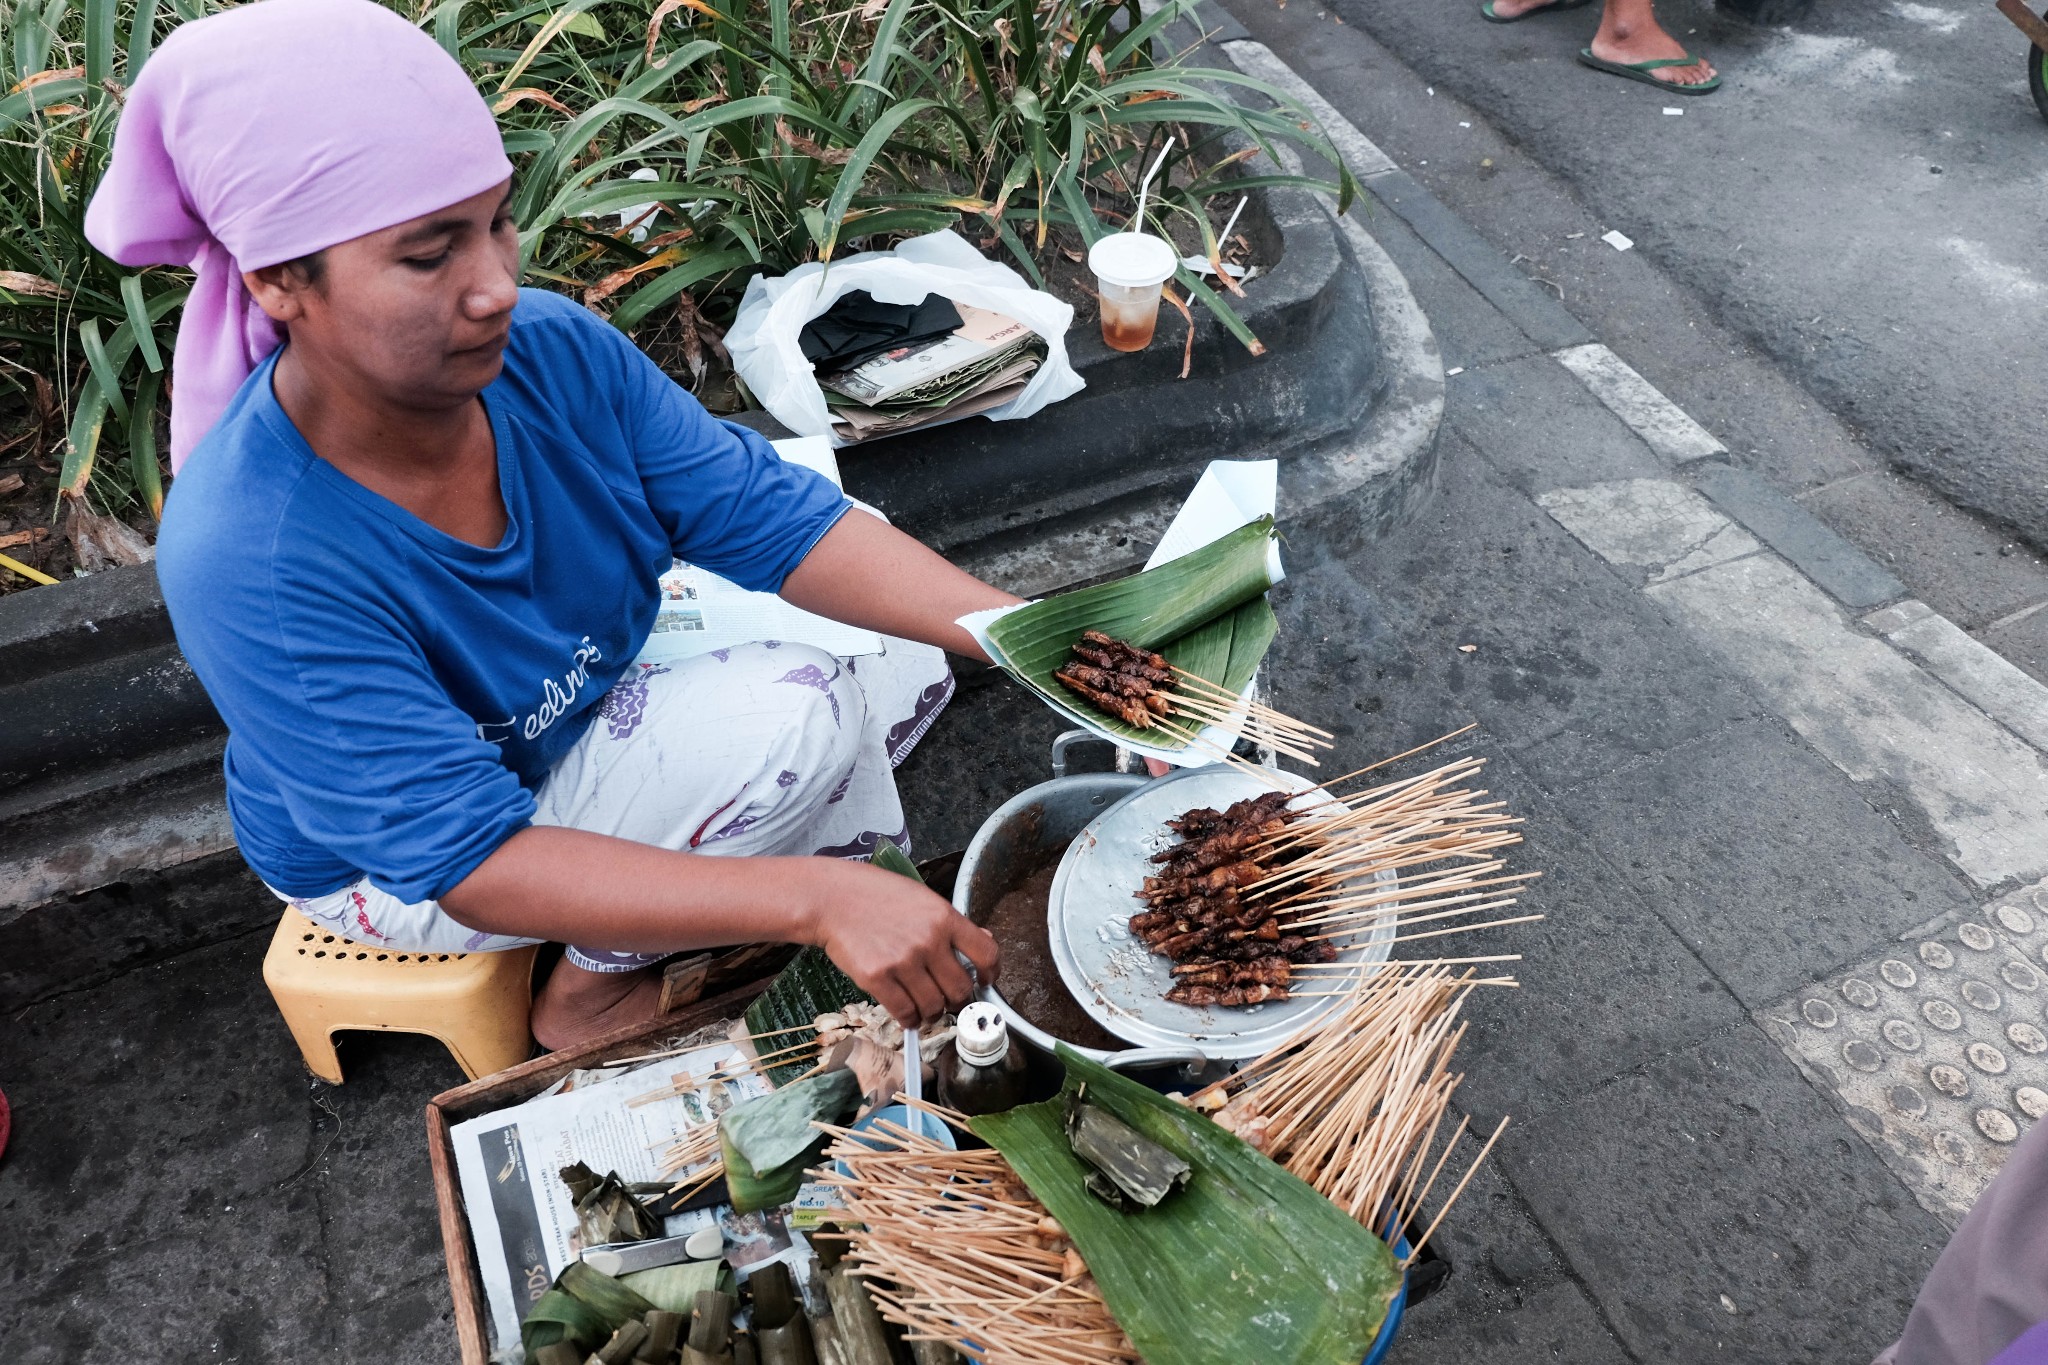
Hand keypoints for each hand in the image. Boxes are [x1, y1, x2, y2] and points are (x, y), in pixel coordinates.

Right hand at [809, 861, 1000, 1027]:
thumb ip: (952, 923)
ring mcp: (903, 961)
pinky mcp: (877, 978)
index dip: (991, 973)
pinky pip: (904, 1011)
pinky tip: (908, 1015)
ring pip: (934, 1006)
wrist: (832, 899)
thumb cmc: (876, 895)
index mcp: (944, 917)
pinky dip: (910, 1019)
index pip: (986, 953)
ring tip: (926, 1008)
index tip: (985, 980)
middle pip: (961, 988)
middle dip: (958, 1000)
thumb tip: (984, 942)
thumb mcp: (923, 898)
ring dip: (933, 1013)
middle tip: (950, 1000)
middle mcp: (928, 940)